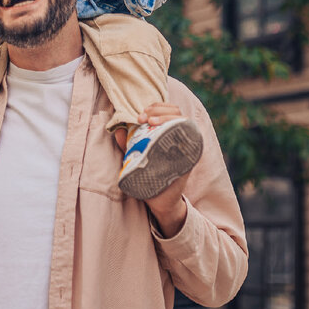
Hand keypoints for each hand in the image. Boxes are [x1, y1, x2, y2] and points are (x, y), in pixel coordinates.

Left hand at [113, 102, 190, 236]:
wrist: (160, 201)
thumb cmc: (149, 175)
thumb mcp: (137, 156)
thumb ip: (128, 144)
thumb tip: (118, 130)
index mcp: (169, 132)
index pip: (168, 109)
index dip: (155, 107)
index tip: (139, 115)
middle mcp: (180, 136)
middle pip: (176, 112)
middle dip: (159, 111)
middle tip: (143, 118)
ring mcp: (186, 146)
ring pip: (183, 121)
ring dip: (167, 117)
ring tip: (151, 123)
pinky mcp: (189, 158)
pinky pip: (191, 140)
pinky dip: (181, 131)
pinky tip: (168, 131)